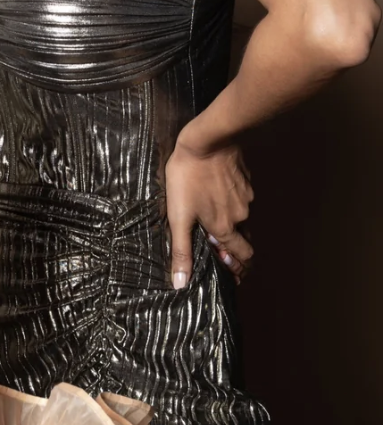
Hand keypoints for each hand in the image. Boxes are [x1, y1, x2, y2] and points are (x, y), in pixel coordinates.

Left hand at [165, 139, 252, 288]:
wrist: (207, 141)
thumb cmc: (188, 178)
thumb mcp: (178, 216)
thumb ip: (181, 250)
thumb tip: (181, 283)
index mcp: (224, 228)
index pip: (241, 257)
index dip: (238, 268)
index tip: (234, 275)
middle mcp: (241, 216)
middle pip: (245, 240)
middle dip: (236, 250)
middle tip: (224, 253)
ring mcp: (246, 197)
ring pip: (244, 219)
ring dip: (234, 225)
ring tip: (217, 224)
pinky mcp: (246, 181)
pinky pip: (242, 199)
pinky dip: (234, 204)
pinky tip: (220, 197)